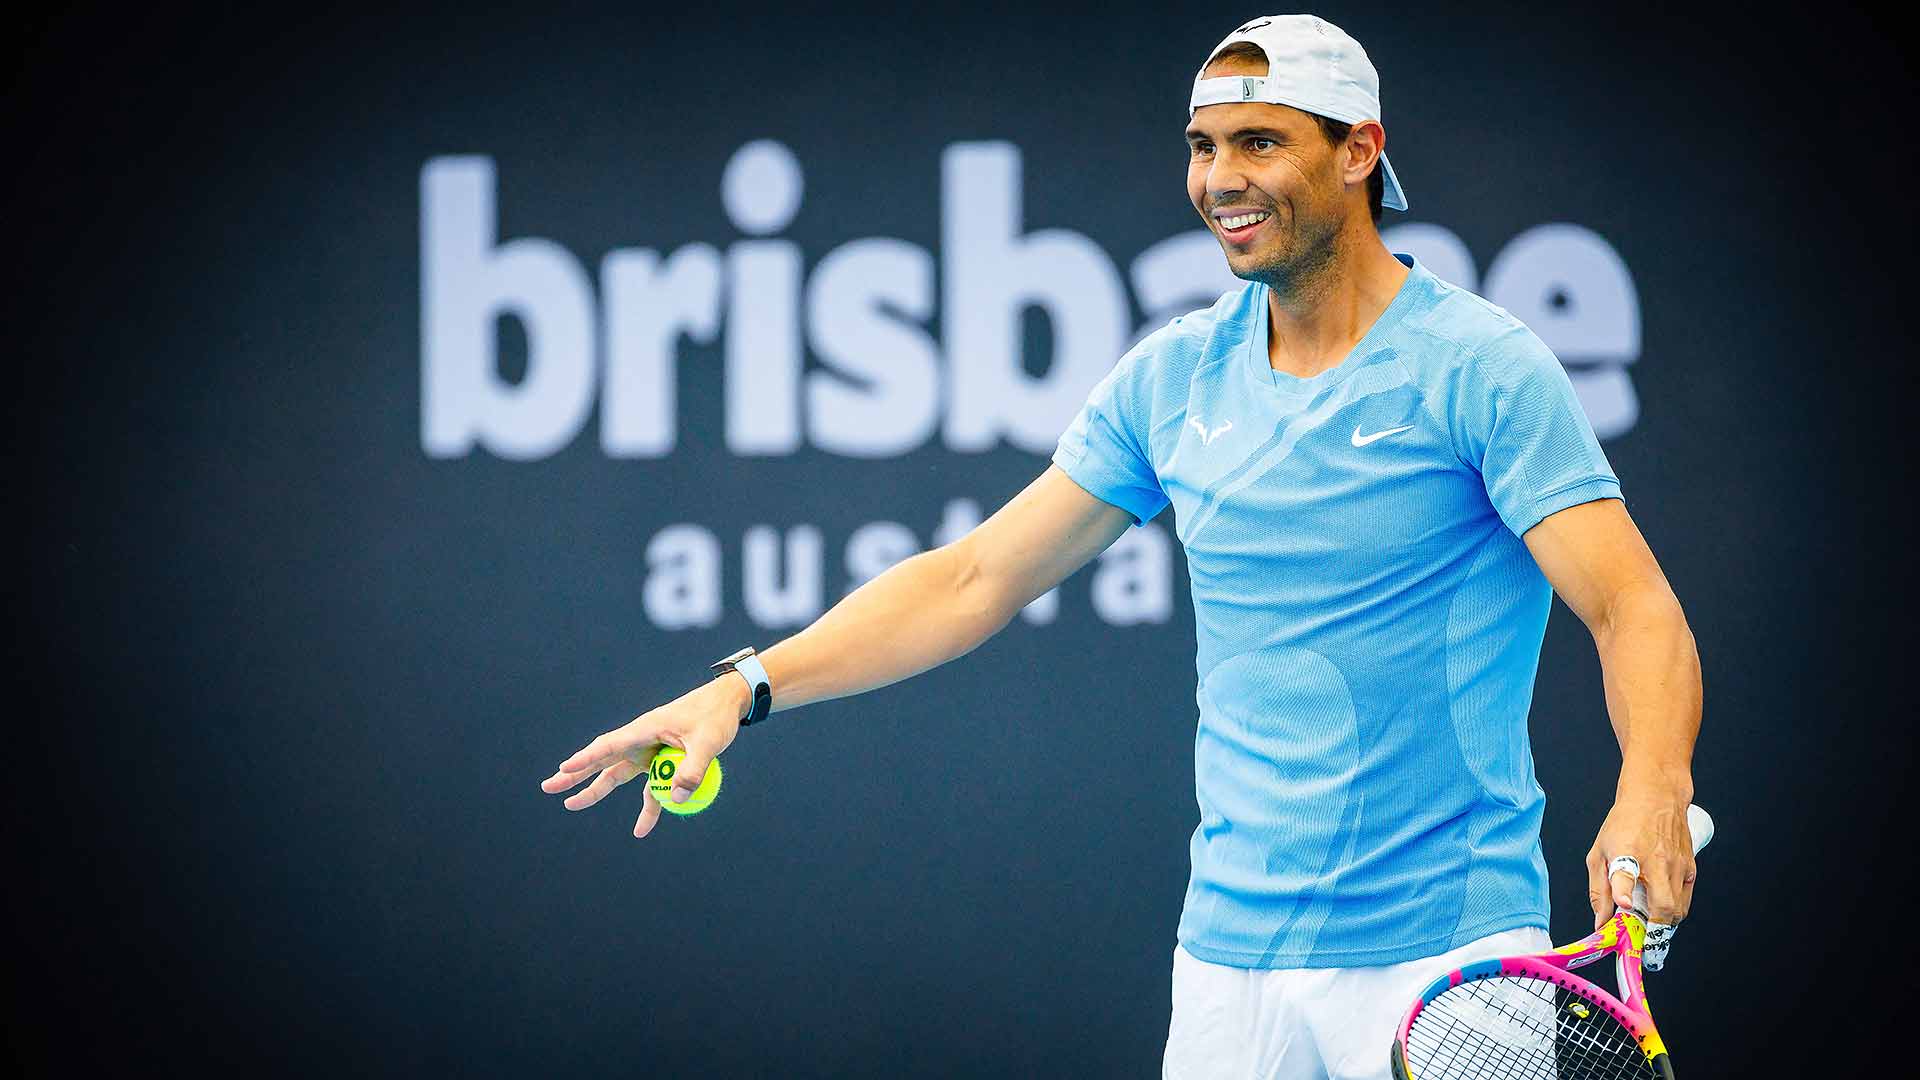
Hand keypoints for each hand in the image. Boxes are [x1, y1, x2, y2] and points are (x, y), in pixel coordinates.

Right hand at [539, 675, 747, 837]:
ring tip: (571, 805)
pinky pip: (650, 789)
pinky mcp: (662, 762)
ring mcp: (650, 752)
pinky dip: (648, 808)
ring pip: (617, 775)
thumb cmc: (715, 716)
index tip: (563, 769)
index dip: (585, 759)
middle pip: (602, 761)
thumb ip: (692, 770)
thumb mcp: (708, 742)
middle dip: (575, 774)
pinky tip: (641, 829)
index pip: (609, 746)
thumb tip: (674, 801)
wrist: (728, 704)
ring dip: (596, 790)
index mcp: (645, 729)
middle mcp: (641, 741)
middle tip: (548, 787)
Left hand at [1584, 794, 1696, 929]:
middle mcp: (1656, 861)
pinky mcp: (1691, 868)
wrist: (1655, 797)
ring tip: (1648, 928)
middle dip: (1652, 931)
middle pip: (1663, 906)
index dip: (1622, 894)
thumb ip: (1599, 889)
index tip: (1621, 907)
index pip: (1625, 875)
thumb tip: (1600, 922)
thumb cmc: (1624, 823)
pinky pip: (1686, 900)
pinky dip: (1675, 912)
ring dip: (1663, 924)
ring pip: (1677, 909)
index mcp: (1628, 852)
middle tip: (1640, 941)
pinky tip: (1661, 911)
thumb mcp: (1599, 851)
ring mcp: (1677, 866)